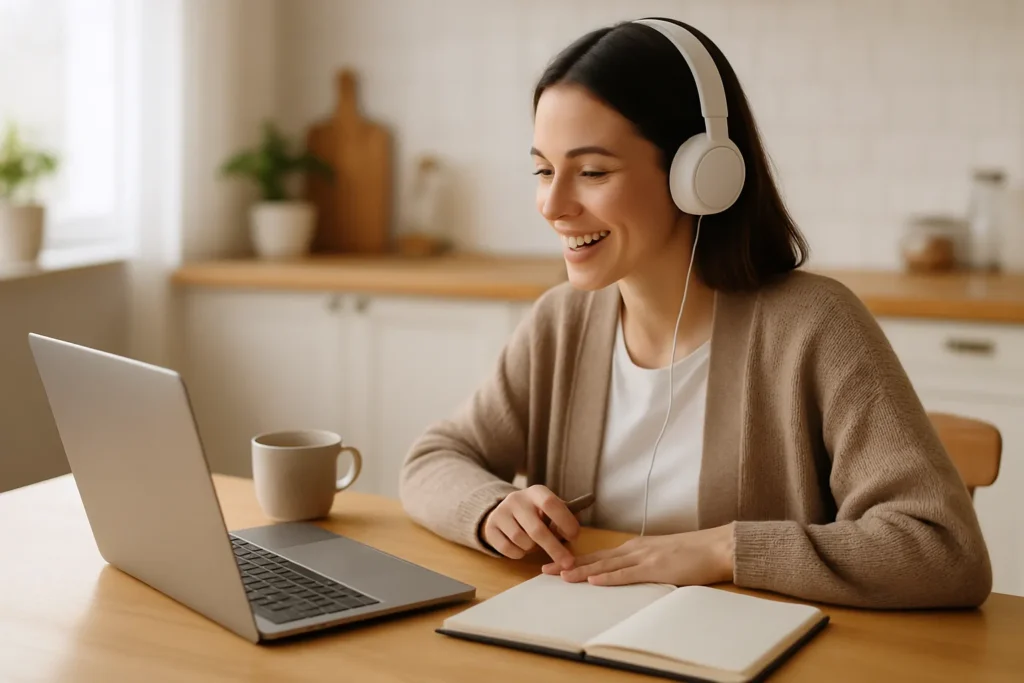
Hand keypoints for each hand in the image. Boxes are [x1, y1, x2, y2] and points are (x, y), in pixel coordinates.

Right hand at [481, 485, 580, 569]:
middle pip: (536, 529)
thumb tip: (573, 532)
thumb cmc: (537, 513)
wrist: (505, 511)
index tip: (574, 536)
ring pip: (522, 541)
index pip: (551, 503)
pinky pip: (507, 549)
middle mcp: (516, 499)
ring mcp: (501, 512)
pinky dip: (519, 553)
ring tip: (535, 544)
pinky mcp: (490, 527)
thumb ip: (565, 517)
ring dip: (533, 549)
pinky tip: (522, 547)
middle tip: (568, 563)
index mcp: (536, 492)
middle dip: (555, 549)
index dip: (565, 521)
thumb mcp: (552, 509)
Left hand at [542, 523, 735, 586]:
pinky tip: (593, 582)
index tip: (556, 565)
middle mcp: (634, 549)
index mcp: (635, 547)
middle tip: (545, 569)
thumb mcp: (663, 555)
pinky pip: (627, 574)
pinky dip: (608, 578)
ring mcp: (644, 557)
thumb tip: (630, 571)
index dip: (576, 560)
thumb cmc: (694, 553)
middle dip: (568, 564)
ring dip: (582, 571)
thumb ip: (645, 562)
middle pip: (595, 558)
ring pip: (606, 565)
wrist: (716, 546)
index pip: (599, 555)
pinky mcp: (655, 568)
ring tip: (560, 575)